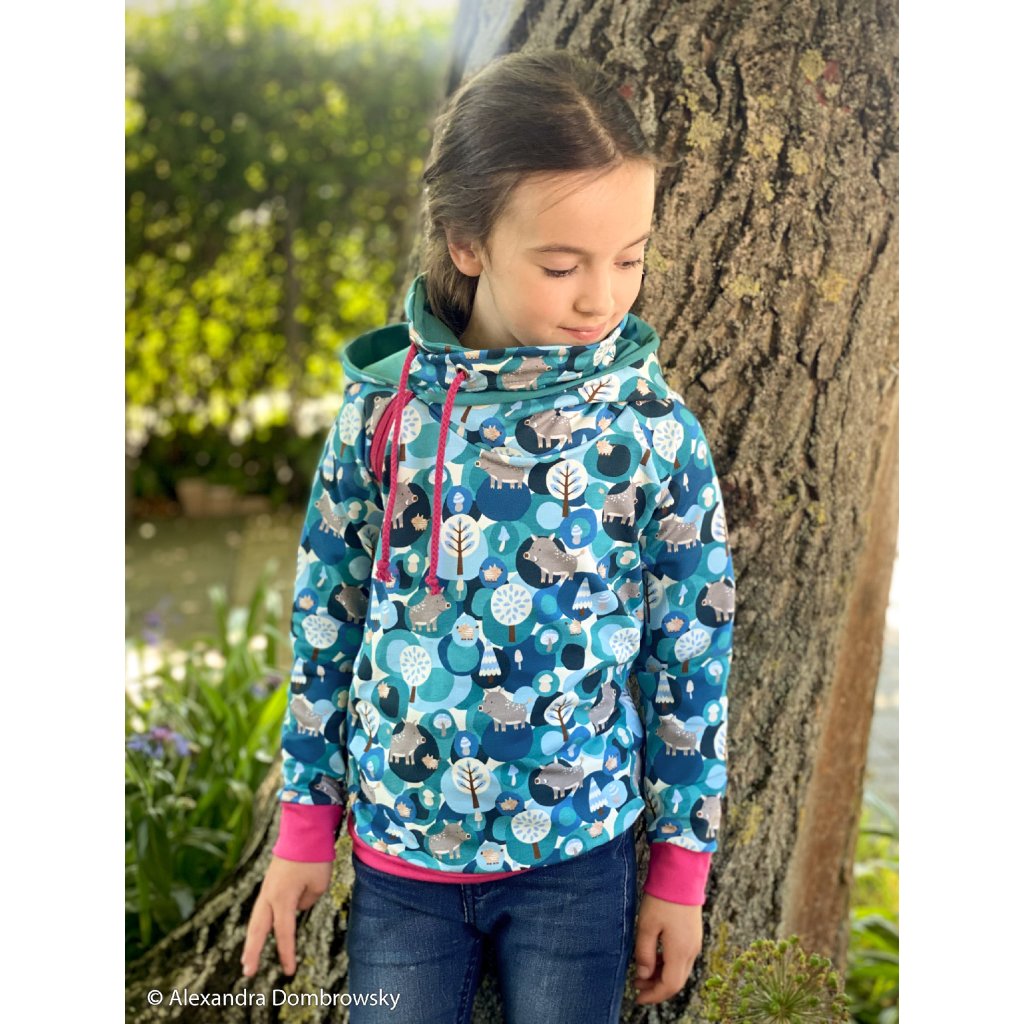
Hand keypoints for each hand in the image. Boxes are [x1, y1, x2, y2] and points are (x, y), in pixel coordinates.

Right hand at [241, 856, 332, 976]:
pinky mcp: (270, 882)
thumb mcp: (318, 884)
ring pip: (257, 919)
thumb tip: (297, 906)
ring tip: (248, 959)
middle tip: (247, 972)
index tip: (289, 971)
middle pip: (259, 928)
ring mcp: (267, 887)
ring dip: (253, 938)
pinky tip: (261, 933)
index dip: (286, 953)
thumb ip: (307, 901)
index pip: (284, 932)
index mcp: (283, 898)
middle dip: (253, 951)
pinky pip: (264, 907)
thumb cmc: (314, 857)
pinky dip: (261, 922)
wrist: (303, 828)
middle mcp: (270, 895)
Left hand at [632, 893, 702, 1004]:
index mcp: (680, 952)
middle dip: (657, 988)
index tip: (638, 997)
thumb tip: (644, 975)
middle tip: (637, 986)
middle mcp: (691, 951)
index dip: (653, 996)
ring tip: (643, 972)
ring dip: (662, 976)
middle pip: (676, 981)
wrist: (681, 874)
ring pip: (680, 970)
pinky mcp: (693, 933)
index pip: (669, 985)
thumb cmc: (662, 898)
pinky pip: (682, 958)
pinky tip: (655, 957)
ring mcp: (695, 942)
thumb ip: (644, 953)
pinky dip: (668, 964)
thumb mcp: (646, 926)